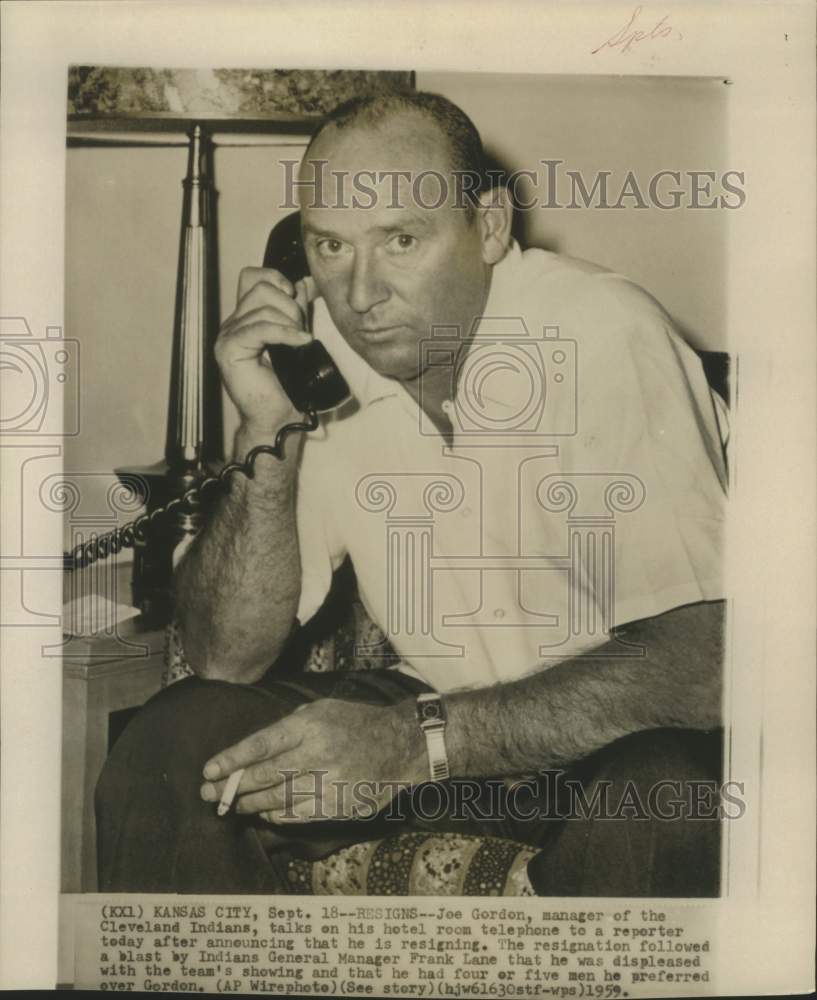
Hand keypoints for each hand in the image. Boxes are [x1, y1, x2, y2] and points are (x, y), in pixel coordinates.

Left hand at [200, 698, 425, 823]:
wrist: (401, 746)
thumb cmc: (355, 724)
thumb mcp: (322, 710)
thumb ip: (288, 728)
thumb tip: (251, 752)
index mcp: (311, 725)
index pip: (261, 745)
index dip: (232, 760)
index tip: (208, 771)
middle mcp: (318, 754)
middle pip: (265, 776)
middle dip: (232, 786)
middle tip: (209, 794)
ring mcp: (329, 782)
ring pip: (278, 798)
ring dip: (250, 803)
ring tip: (233, 804)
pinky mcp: (338, 805)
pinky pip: (297, 814)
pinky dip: (276, 814)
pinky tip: (264, 812)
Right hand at [215, 267, 318, 433]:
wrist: (278, 415)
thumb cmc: (287, 385)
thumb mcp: (296, 336)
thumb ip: (295, 310)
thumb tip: (303, 284)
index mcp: (246, 317)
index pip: (253, 277)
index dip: (276, 279)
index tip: (296, 297)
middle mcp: (233, 323)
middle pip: (261, 288)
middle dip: (289, 305)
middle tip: (300, 330)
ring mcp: (228, 335)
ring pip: (262, 307)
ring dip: (289, 322)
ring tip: (298, 342)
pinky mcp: (229, 349)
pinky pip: (260, 328)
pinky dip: (285, 333)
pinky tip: (299, 341)